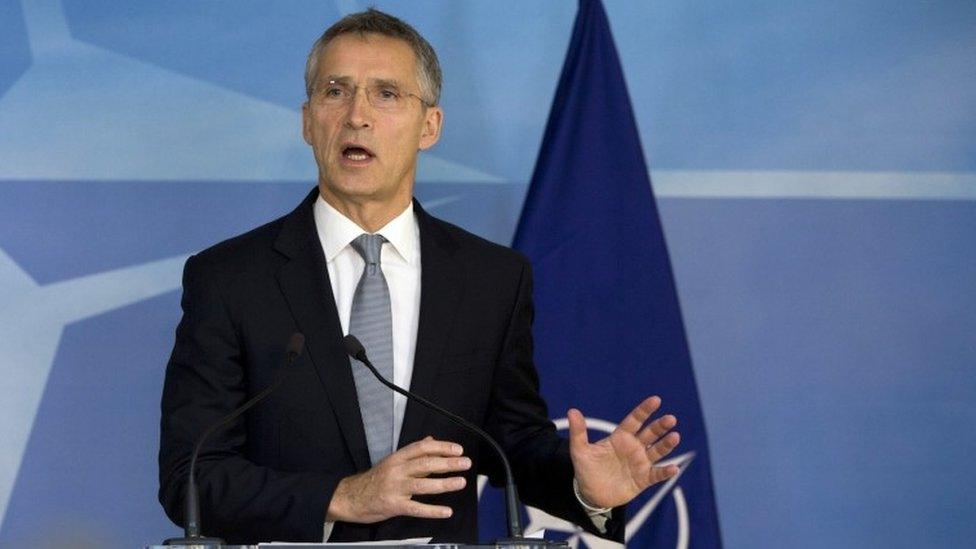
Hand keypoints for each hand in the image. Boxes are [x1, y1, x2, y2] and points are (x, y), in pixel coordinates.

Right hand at [326, 436, 471, 522]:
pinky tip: (446, 511)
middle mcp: (397, 471)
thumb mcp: (392, 461)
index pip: (422, 448)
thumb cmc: (374, 480)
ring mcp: (395, 488)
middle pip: (425, 464)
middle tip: (465, 463)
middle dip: (448, 463)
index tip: (457, 449)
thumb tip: (431, 441)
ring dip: (444, 483)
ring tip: (460, 482)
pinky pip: (416, 508)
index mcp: (397, 458)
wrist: (350, 497)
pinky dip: (433, 510)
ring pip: (423, 484)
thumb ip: (413, 453)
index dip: (441, 447)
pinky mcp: (394, 506)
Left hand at [568, 396, 679, 508]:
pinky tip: (674, 468)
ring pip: (657, 451)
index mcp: (620, 438)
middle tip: (670, 418)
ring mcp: (640, 463)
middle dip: (660, 426)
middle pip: (650, 434)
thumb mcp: (580, 451)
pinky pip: (657, 474)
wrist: (590, 494)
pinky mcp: (643, 479)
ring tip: (675, 436)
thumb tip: (572, 411)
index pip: (634, 420)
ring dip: (666, 444)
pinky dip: (665, 472)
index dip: (644, 410)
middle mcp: (633, 448)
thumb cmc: (586, 469)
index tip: (656, 400)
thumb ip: (578, 432)